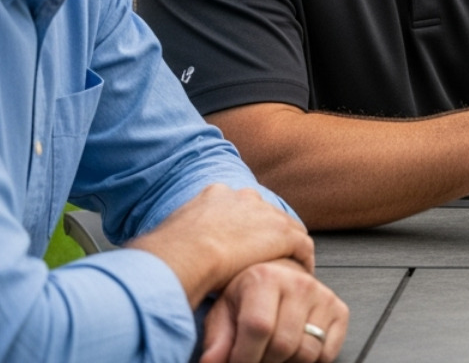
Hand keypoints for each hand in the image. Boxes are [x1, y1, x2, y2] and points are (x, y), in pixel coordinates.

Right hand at [127, 184, 313, 305]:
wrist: (185, 256)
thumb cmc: (167, 254)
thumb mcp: (170, 237)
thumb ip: (178, 239)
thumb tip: (166, 254)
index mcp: (214, 195)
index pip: (237, 208)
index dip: (242, 228)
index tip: (239, 245)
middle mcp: (242, 197)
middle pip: (263, 215)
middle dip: (264, 235)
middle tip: (261, 258)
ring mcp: (265, 214)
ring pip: (285, 229)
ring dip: (284, 249)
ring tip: (283, 268)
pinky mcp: (282, 233)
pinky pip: (301, 245)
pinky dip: (301, 260)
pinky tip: (299, 274)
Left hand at [200, 259, 348, 362]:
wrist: (277, 276)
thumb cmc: (248, 296)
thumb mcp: (223, 313)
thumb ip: (217, 340)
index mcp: (265, 278)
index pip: (259, 328)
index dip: (244, 357)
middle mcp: (299, 283)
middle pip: (284, 345)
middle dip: (264, 362)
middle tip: (254, 358)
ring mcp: (322, 296)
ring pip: (308, 352)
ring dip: (287, 362)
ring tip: (272, 352)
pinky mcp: (339, 310)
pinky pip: (328, 353)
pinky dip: (311, 360)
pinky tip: (295, 348)